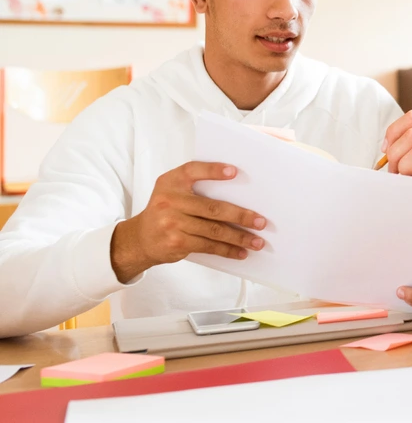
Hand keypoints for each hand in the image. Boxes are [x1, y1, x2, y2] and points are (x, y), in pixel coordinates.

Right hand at [110, 163, 266, 282]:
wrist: (139, 238)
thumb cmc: (166, 210)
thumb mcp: (172, 190)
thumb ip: (196, 186)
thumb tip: (239, 193)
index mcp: (171, 182)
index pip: (193, 170)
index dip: (213, 170)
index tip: (234, 172)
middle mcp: (170, 201)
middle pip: (213, 208)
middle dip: (241, 216)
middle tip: (261, 222)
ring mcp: (172, 223)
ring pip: (214, 230)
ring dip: (239, 237)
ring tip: (257, 241)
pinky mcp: (176, 243)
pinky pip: (208, 246)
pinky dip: (227, 250)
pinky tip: (241, 252)